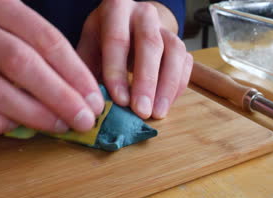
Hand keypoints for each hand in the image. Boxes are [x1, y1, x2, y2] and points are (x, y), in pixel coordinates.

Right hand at [0, 0, 103, 134]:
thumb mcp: (14, 27)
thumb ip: (44, 53)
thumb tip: (84, 95)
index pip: (46, 39)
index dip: (76, 73)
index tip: (95, 100)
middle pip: (22, 64)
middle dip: (60, 97)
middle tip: (84, 120)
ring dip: (34, 115)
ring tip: (60, 127)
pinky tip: (19, 126)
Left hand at [77, 0, 192, 119]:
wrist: (127, 26)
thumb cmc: (103, 40)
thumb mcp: (89, 47)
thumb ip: (87, 71)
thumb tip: (90, 104)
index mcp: (117, 9)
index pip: (118, 40)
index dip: (118, 72)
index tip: (119, 101)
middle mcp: (145, 14)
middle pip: (150, 44)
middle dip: (146, 81)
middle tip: (141, 111)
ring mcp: (165, 28)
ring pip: (174, 53)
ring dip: (167, 87)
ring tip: (157, 113)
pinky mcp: (180, 44)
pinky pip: (186, 64)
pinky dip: (177, 87)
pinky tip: (164, 106)